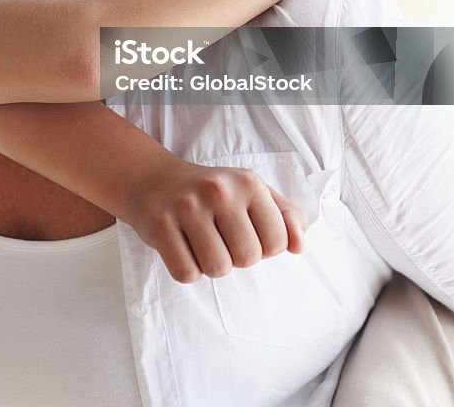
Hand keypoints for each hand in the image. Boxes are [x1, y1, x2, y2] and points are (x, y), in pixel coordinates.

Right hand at [123, 158, 306, 282]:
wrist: (154, 180)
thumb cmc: (213, 192)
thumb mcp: (253, 192)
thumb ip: (286, 217)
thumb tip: (298, 246)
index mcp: (248, 182)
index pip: (277, 242)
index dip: (264, 247)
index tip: (246, 232)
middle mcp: (219, 190)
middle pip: (248, 258)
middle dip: (237, 257)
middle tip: (220, 236)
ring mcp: (187, 207)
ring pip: (218, 269)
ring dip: (212, 265)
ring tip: (202, 241)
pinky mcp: (160, 226)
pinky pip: (186, 273)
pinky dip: (187, 269)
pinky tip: (181, 246)